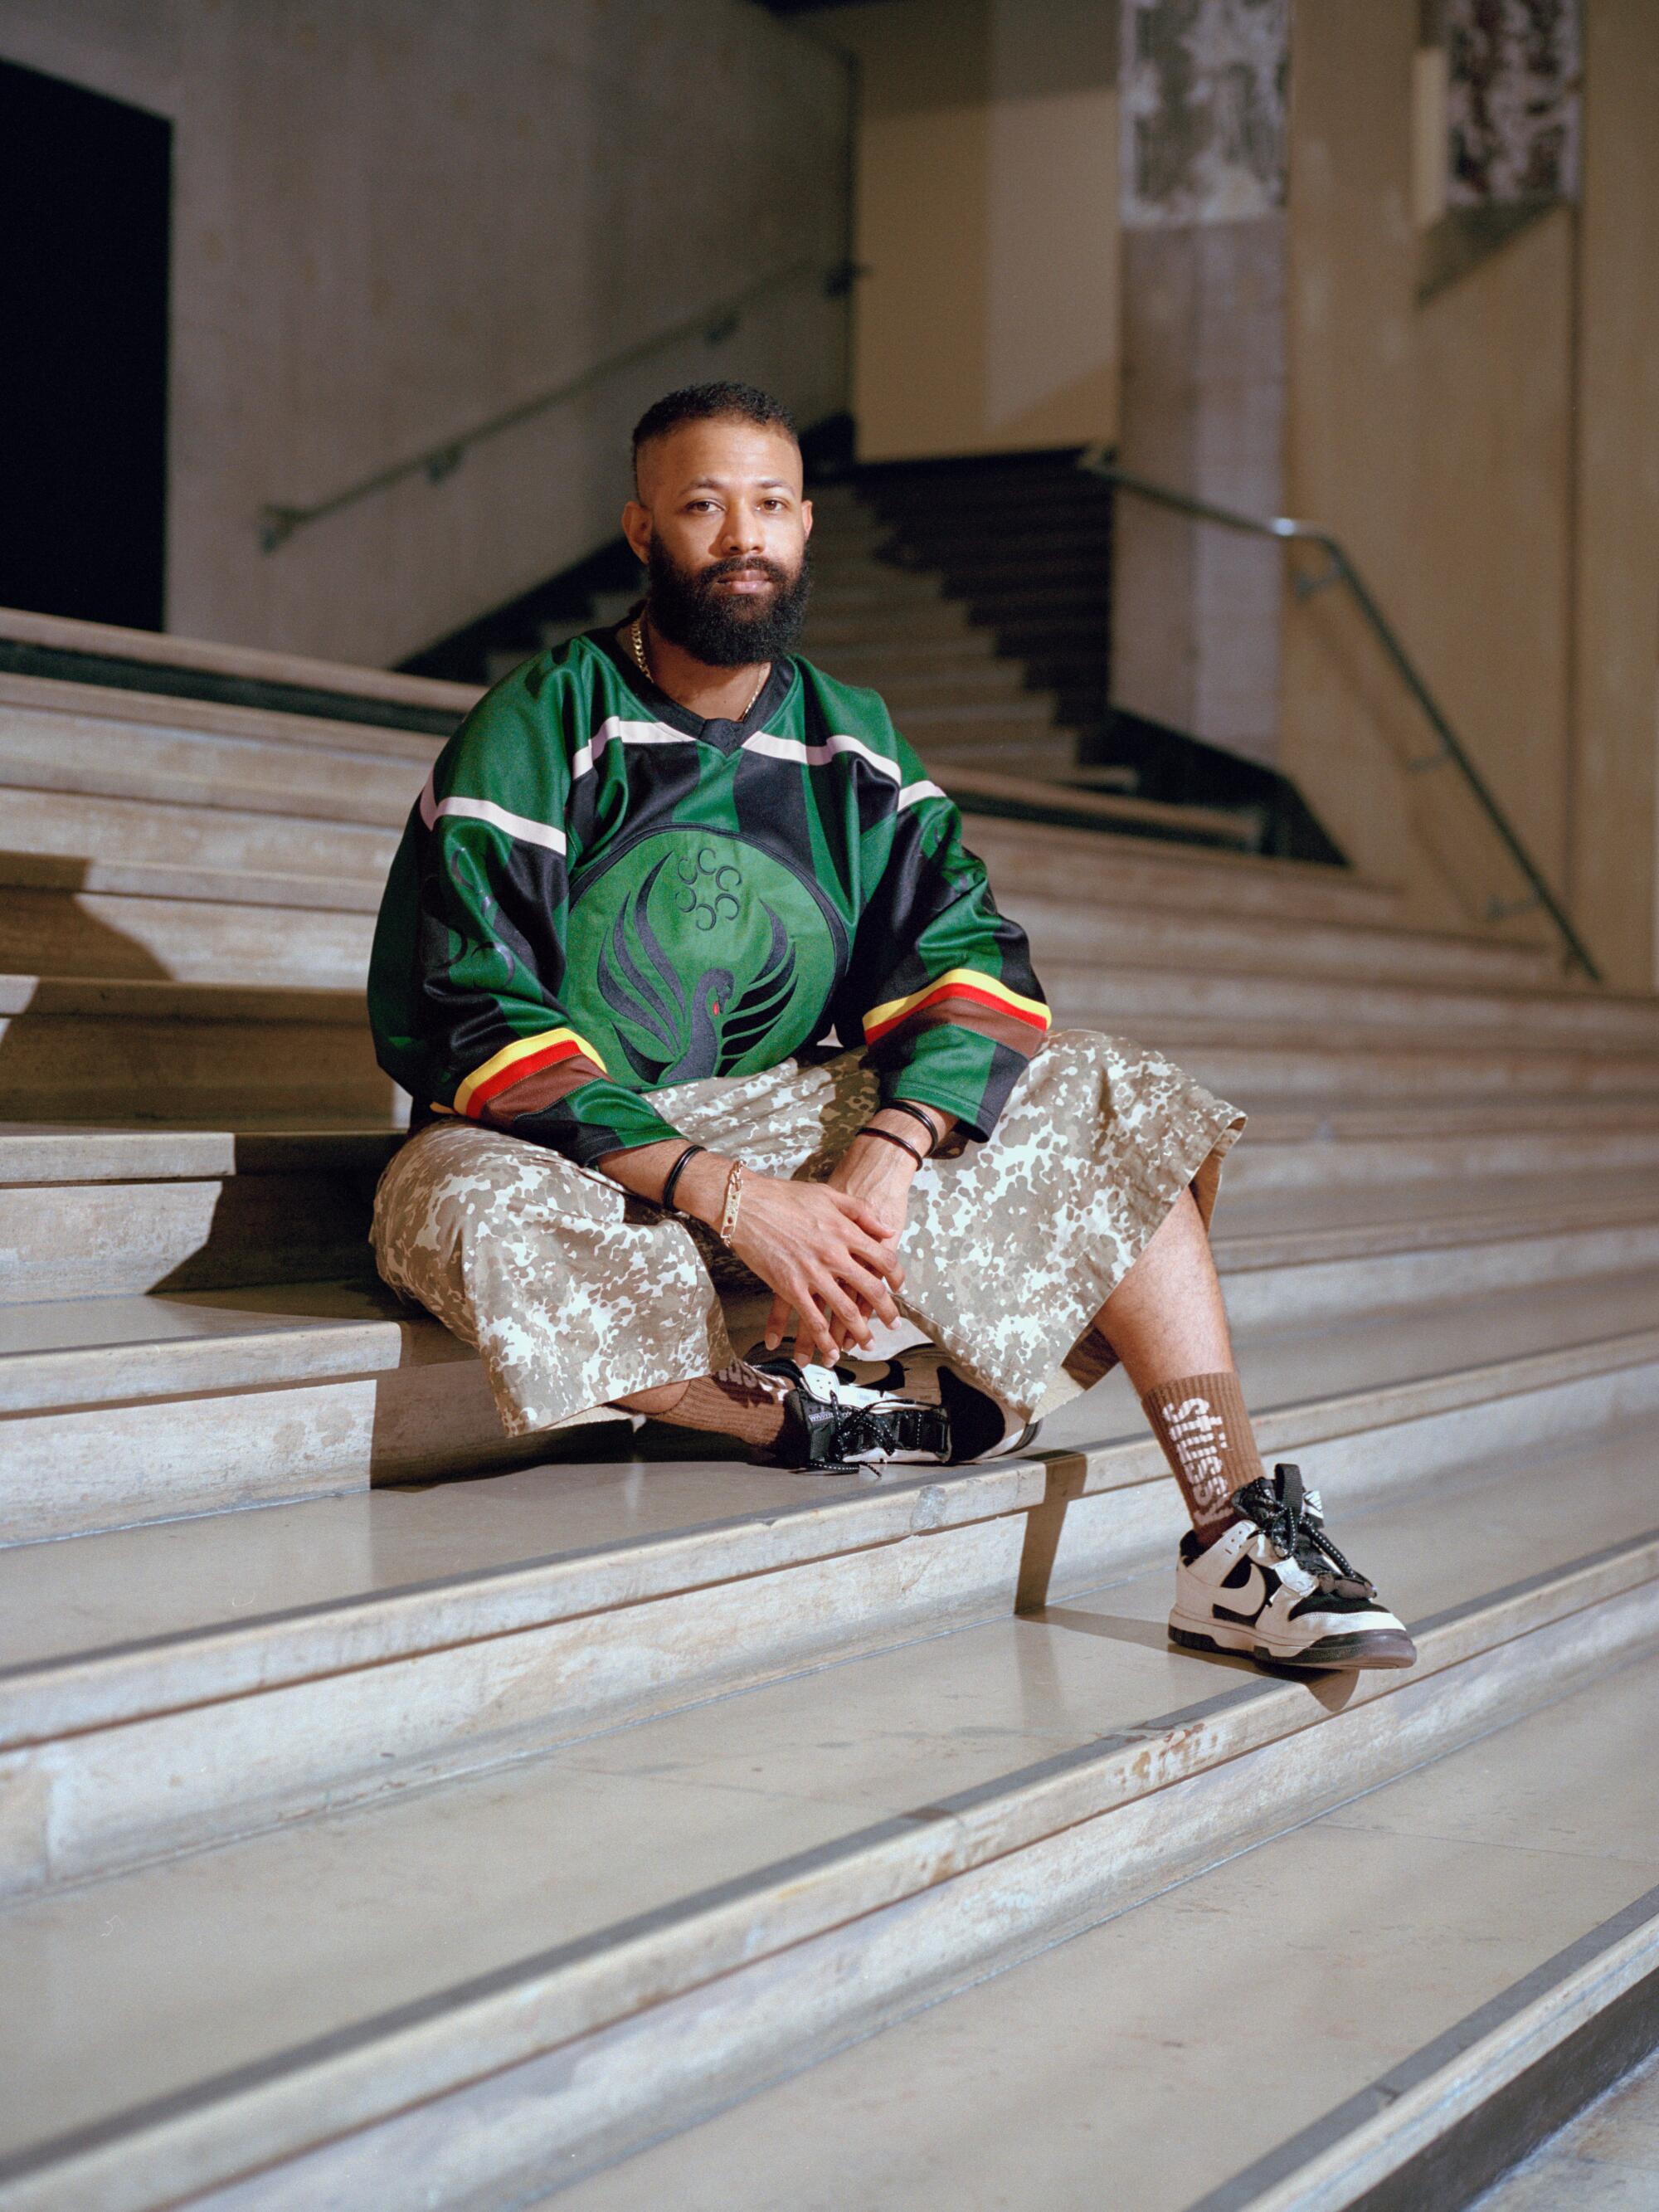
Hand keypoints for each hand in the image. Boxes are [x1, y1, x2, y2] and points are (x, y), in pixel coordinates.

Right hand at [755, 1115, 925, 1358]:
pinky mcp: (789, 1287)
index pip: (883, 1259)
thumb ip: (861, 1212)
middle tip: (893, 1324)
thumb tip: (887, 1231)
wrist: (746, 1204)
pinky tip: (831, 1351)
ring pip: (844, 1310)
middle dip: (885, 1311)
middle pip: (870, 1289)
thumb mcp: (829, 1194)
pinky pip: (812, 1319)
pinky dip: (823, 1338)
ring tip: (868, 1344)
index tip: (899, 1287)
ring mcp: (812, 1273)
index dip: (896, 1276)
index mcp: (845, 1231)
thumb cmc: (786, 1196)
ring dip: (859, 1332)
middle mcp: (833, 1255)